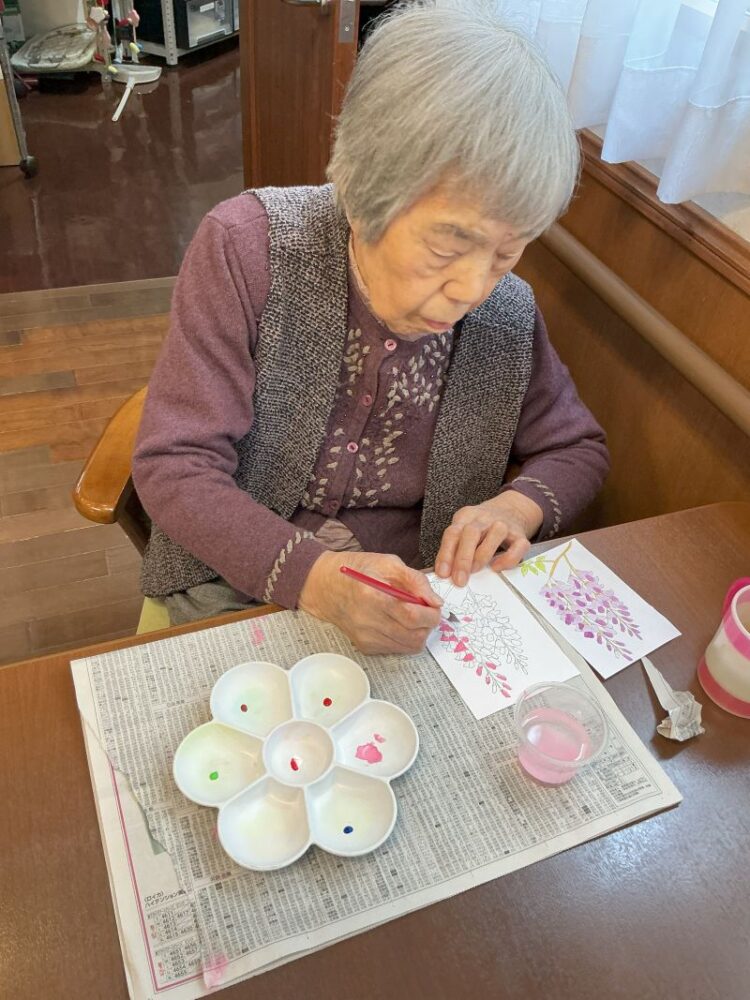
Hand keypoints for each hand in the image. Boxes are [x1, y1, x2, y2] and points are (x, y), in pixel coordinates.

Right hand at [298, 550, 442, 654]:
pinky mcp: (365, 646)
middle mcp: (367, 621)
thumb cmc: (356, 570)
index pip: (412, 616)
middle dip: (429, 624)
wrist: (324, 586)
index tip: (435, 606)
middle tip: (427, 611)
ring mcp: (365, 637)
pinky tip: (399, 623)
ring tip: (414, 617)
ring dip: (419, 633)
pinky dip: (406, 638)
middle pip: (414, 635)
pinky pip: (397, 649)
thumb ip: (415, 580)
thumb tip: (435, 601)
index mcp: (372, 596)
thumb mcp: (387, 562)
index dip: (431, 613)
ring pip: (408, 646)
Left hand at [434, 490, 543, 585]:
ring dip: (482, 555)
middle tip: (459, 579)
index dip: (445, 554)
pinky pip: (518, 546)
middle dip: (463, 558)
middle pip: (471, 533)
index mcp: (466, 516)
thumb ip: (455, 547)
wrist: (512, 508)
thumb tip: (445, 573)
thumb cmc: (482, 526)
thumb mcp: (464, 529)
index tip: (443, 573)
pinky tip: (496, 567)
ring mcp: (504, 525)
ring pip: (495, 534)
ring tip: (475, 571)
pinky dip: (508, 558)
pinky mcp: (520, 535)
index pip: (452, 533)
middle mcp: (485, 518)